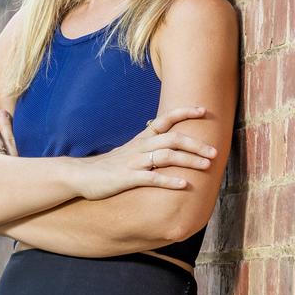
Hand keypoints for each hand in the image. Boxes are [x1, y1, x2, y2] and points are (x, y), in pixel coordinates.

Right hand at [74, 106, 217, 200]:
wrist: (80, 176)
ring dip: (189, 160)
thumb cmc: (108, 166)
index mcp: (141, 139)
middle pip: (172, 138)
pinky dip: (169, 180)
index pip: (165, 119)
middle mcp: (140, 147)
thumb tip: (160, 137)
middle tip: (215, 151)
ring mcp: (134, 162)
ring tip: (207, 166)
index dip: (184, 113)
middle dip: (196, 143)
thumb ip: (145, 144)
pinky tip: (184, 185)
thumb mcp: (128, 151)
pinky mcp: (127, 178)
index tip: (203, 110)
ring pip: (166, 156)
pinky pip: (152, 177)